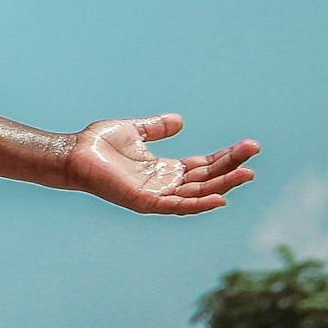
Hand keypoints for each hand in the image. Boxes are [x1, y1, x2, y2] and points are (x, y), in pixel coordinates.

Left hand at [65, 113, 258, 214]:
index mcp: (165, 170)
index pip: (204, 166)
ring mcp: (157, 195)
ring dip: (224, 184)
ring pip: (198, 192)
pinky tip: (220, 197)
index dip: (226, 157)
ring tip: (247, 173)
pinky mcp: (146, 202)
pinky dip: (199, 204)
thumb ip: (156, 128)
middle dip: (231, 167)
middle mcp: (165, 184)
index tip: (249, 146)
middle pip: (207, 178)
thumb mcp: (134, 131)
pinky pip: (178, 206)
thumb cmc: (98, 145)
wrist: (73, 153)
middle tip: (254, 152)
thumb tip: (180, 120)